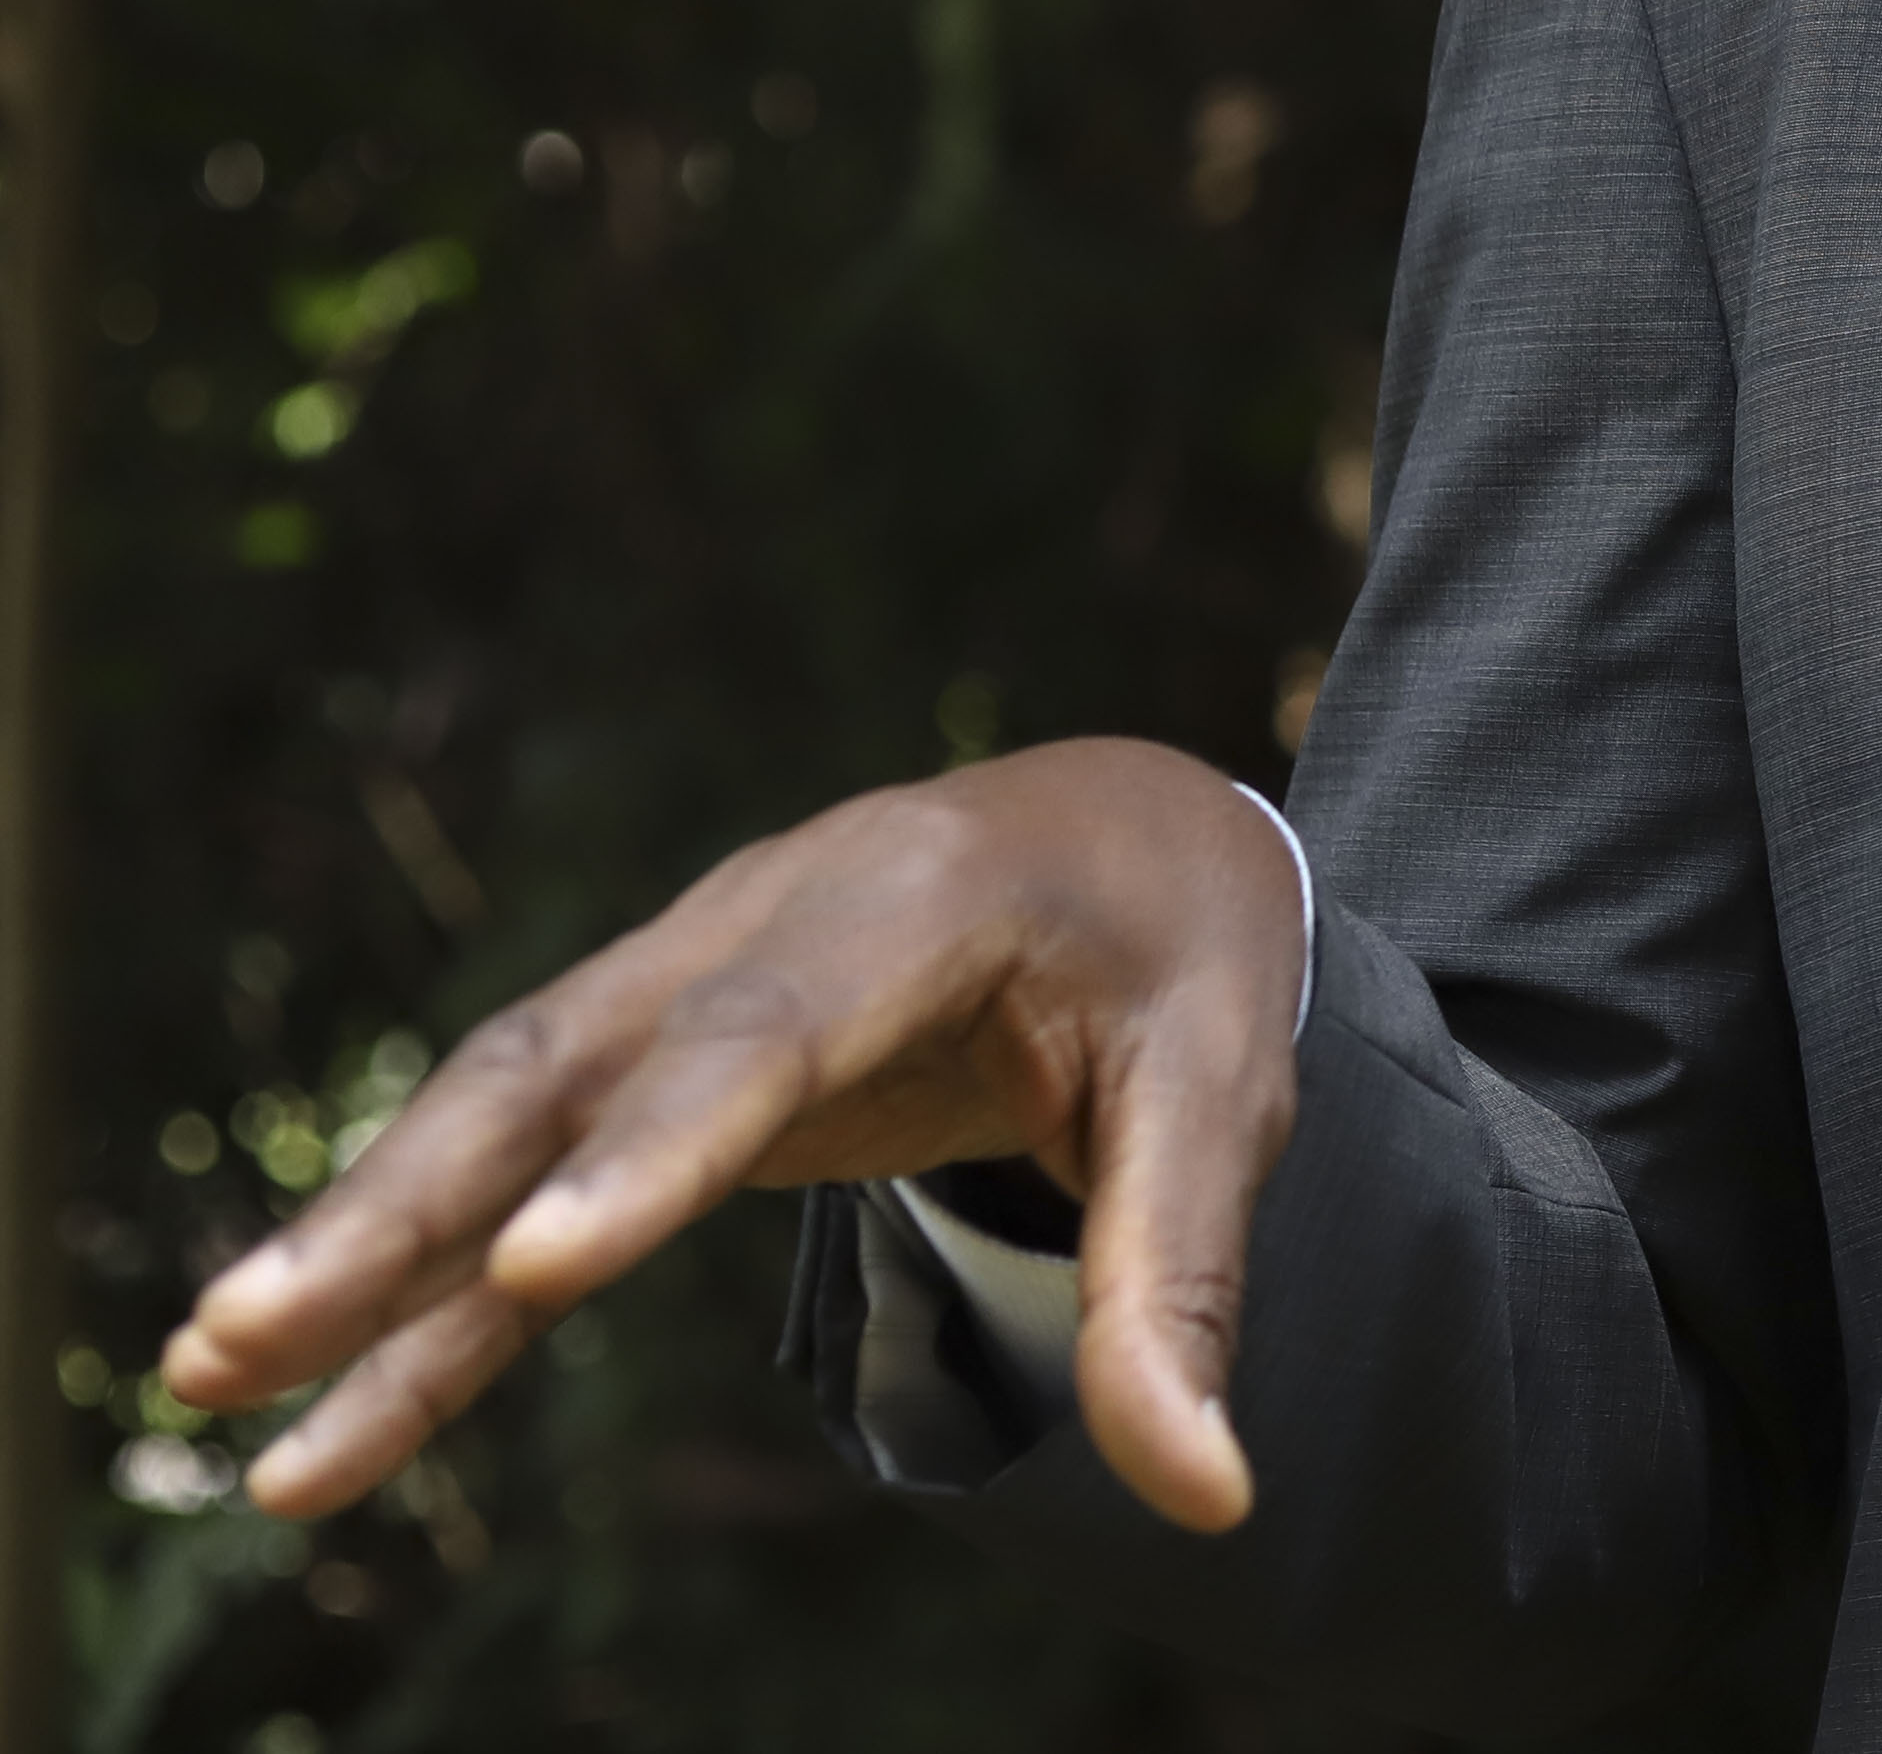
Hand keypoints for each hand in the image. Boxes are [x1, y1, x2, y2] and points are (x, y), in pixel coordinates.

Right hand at [162, 736, 1305, 1530]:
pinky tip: (307, 1417)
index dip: (650, 1148)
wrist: (1123, 830)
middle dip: (410, 1200)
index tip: (530, 1266)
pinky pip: (518, 1187)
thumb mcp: (1224, 1091)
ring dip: (360, 1239)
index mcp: (917, 898)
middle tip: (260, 1325)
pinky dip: (419, 1302)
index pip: (770, 1031)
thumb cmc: (1178, 957)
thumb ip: (1184, 1283)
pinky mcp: (652, 1064)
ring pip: (496, 1112)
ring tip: (213, 1369)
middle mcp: (762, 917)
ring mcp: (683, 979)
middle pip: (567, 1064)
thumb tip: (1205, 1496)